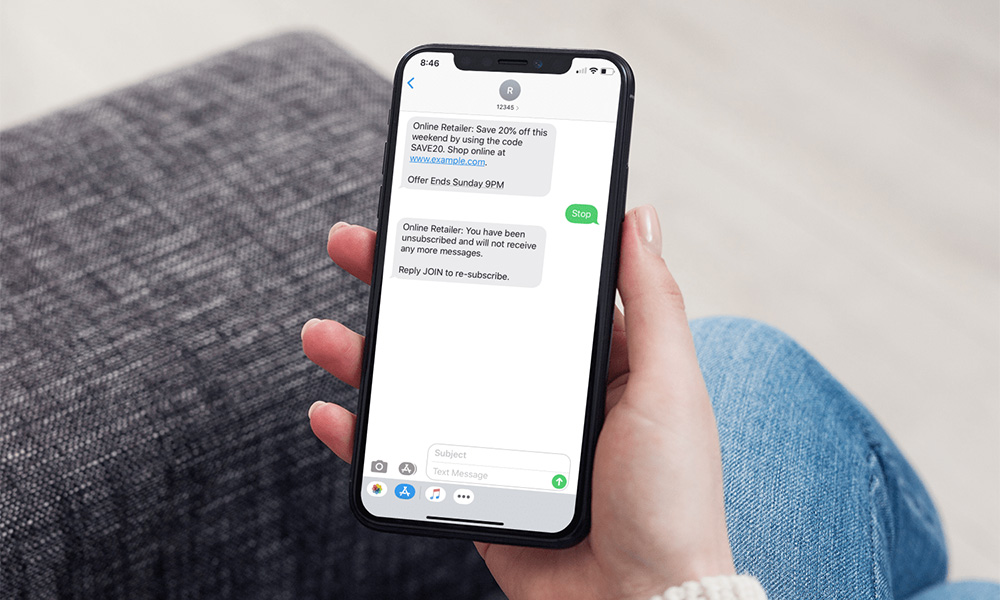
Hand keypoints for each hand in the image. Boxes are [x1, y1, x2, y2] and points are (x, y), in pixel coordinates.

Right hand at [302, 206, 734, 598]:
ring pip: (421, 385)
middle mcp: (539, 393)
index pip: (521, 288)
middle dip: (401, 286)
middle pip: (458, 327)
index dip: (477, 249)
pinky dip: (364, 437)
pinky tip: (334, 413)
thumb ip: (650, 301)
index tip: (438, 212)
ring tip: (323, 333)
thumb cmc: (670, 497)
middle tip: (354, 248)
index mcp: (590, 360)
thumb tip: (638, 216)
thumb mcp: (669, 384)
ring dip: (367, 357)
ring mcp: (498, 441)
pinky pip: (406, 454)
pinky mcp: (469, 490)